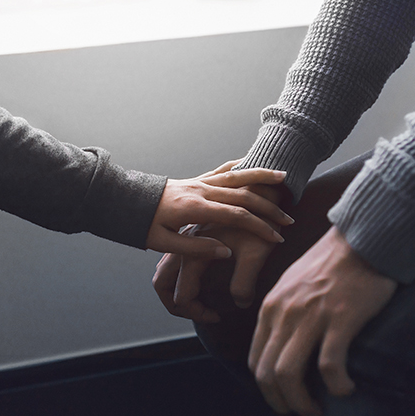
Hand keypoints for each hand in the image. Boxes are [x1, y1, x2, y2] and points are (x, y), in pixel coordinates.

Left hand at [146, 164, 293, 257]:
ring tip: (283, 177)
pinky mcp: (196, 179)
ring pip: (237, 177)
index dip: (260, 227)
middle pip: (244, 196)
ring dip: (262, 178)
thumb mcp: (164, 242)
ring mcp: (200, 182)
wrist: (125, 200)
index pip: (237, 216)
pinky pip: (223, 170)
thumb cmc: (143, 224)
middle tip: (289, 219)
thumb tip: (224, 252)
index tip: (277, 238)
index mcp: (195, 208)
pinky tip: (251, 163)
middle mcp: (201, 191)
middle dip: (269, 207)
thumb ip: (196, 247)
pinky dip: (241, 166)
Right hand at [153, 222, 277, 322]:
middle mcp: (185, 245)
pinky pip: (178, 260)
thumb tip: (240, 304)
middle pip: (163, 284)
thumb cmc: (262, 220)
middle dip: (179, 305)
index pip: (181, 295)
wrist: (264, 191)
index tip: (219, 316)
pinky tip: (205, 279)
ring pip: (167, 271)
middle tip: (205, 313)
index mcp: (194, 252)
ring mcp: (187, 238)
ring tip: (202, 301)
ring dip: (180, 288)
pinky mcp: (194, 234)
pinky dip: (184, 275)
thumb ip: (244, 282)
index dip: (198, 312)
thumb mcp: (256, 254)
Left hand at [248, 226, 397, 415]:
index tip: (283, 397)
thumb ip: (282, 311)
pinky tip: (346, 389)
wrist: (362, 237)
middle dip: (280, 402)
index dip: (266, 387)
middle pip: (268, 373)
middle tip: (299, 412)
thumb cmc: (330, 262)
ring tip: (317, 410)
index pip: (256, 359)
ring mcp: (311, 316)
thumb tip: (279, 342)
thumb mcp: (292, 283)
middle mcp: (285, 313)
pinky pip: (329, 366)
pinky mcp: (340, 318)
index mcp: (271, 306)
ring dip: (302, 403)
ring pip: (290, 375)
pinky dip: (336, 386)